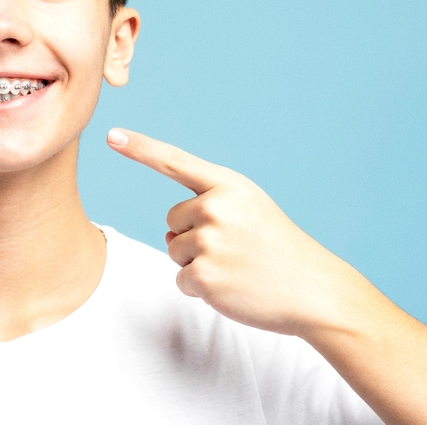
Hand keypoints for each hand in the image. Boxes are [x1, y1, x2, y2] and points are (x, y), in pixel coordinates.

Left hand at [107, 127, 362, 336]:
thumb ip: (209, 205)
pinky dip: (201, 289)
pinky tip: (232, 287)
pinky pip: (181, 279)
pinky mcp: (203, 275)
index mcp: (228, 185)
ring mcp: (208, 242)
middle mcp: (215, 207)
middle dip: (194, 237)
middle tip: (235, 249)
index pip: (175, 161)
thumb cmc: (278, 250)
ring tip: (237, 267)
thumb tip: (170, 233)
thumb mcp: (250, 209)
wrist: (315, 290)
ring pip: (174, 251)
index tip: (111, 135)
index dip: (140, 148)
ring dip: (197, 264)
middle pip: (171, 221)